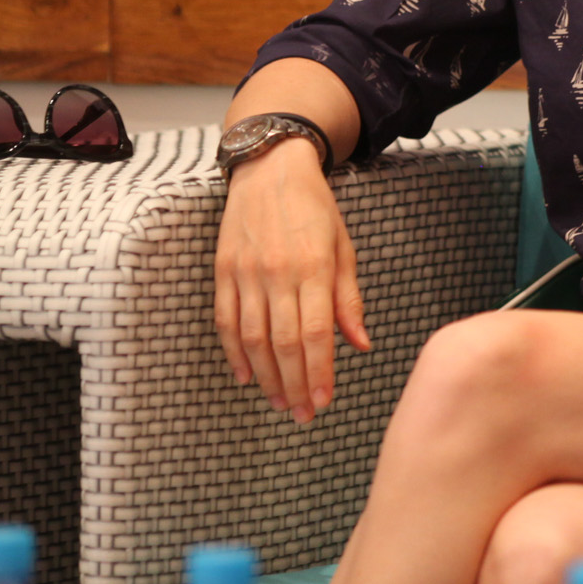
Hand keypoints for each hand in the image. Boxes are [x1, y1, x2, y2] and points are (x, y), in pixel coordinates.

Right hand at [213, 138, 369, 422]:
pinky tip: (247, 376)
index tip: (325, 401)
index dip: (320, 372)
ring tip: (281, 402)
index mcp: (312, 267)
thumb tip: (360, 344)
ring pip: (253, 338)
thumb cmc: (316, 208)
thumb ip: (348, 298)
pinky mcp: (222, 271)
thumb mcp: (343, 246)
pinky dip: (235, 353)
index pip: (315, 333)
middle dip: (295, 384)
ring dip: (267, 377)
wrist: (270, 168)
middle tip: (304, 414)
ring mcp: (245, 273)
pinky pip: (226, 321)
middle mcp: (276, 273)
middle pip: (283, 343)